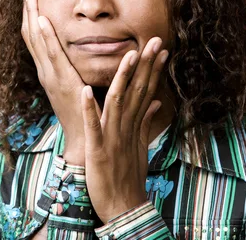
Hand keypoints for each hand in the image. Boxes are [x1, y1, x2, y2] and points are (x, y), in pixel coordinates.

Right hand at [21, 0, 92, 158]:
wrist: (86, 140)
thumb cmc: (86, 112)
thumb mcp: (79, 84)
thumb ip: (78, 66)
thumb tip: (85, 47)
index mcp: (49, 70)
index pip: (35, 35)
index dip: (31, 11)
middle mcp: (45, 70)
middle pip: (30, 31)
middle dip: (28, 4)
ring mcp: (50, 75)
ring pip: (36, 38)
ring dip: (32, 12)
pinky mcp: (61, 82)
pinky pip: (51, 55)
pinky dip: (45, 37)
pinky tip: (42, 20)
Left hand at [80, 38, 168, 222]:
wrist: (122, 205)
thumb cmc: (128, 173)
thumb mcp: (139, 143)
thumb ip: (145, 120)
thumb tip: (157, 101)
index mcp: (134, 124)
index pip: (146, 90)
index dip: (154, 69)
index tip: (161, 48)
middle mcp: (126, 126)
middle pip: (138, 91)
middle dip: (147, 65)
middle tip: (156, 41)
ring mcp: (113, 136)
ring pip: (119, 102)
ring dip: (123, 78)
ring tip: (128, 56)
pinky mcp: (98, 148)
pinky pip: (94, 126)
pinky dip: (90, 109)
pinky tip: (85, 91)